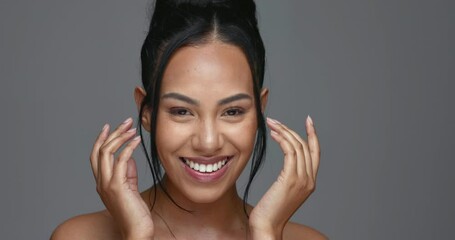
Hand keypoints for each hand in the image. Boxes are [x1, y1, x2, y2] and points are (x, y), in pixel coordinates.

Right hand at [90, 117, 153, 239]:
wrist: (136, 231)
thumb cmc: (135, 212)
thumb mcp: (130, 189)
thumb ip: (128, 173)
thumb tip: (129, 157)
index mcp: (101, 182)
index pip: (96, 156)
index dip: (101, 140)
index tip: (109, 126)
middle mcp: (100, 182)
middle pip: (100, 150)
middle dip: (113, 133)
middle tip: (126, 122)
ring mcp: (107, 184)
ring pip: (107, 152)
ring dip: (120, 137)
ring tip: (132, 128)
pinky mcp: (117, 186)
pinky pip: (121, 160)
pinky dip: (128, 147)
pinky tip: (137, 141)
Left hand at [249, 116, 320, 238]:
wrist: (267, 226)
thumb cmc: (269, 211)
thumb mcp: (283, 191)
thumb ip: (288, 178)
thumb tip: (285, 164)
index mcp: (310, 182)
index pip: (315, 153)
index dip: (313, 135)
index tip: (309, 121)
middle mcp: (310, 179)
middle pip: (306, 146)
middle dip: (291, 129)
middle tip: (276, 121)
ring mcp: (302, 179)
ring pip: (297, 146)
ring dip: (284, 131)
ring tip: (271, 124)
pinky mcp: (291, 179)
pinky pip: (290, 152)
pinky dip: (282, 139)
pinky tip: (273, 135)